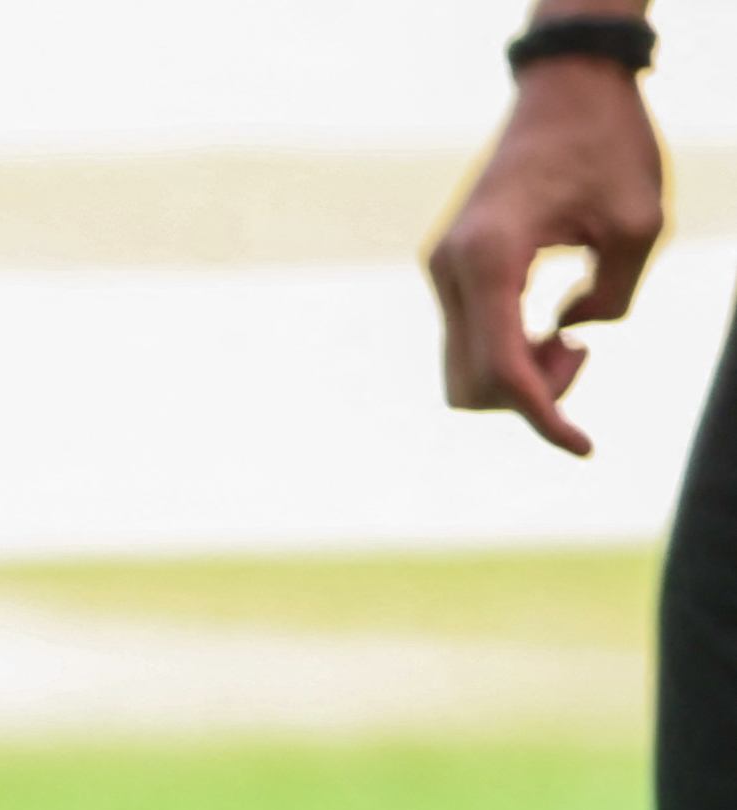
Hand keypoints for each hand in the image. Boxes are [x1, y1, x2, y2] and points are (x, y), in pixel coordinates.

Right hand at [432, 54, 669, 454]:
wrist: (564, 88)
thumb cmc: (606, 144)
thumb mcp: (641, 224)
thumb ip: (613, 298)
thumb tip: (568, 334)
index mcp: (490, 258)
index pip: (503, 370)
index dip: (544, 420)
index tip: (583, 446)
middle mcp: (450, 270)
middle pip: (472, 386)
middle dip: (533, 394)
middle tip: (584, 349)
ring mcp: (442, 270)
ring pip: (463, 372)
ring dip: (519, 376)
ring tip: (571, 335)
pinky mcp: (449, 268)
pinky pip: (468, 340)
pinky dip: (508, 351)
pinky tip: (548, 323)